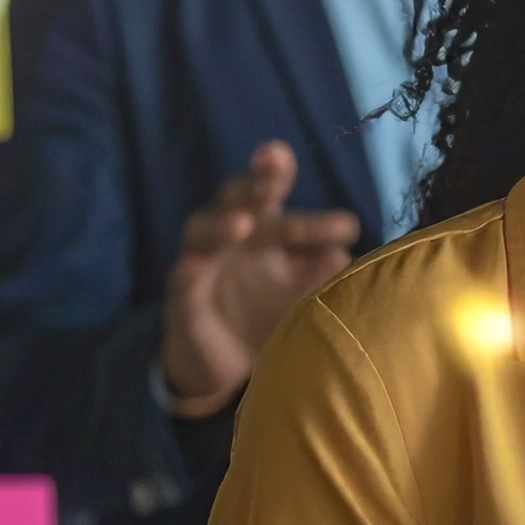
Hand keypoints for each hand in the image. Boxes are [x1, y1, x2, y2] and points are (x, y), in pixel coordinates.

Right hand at [159, 141, 360, 418]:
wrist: (230, 363)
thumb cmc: (274, 311)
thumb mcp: (305, 290)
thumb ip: (321, 270)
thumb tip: (341, 254)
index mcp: (267, 225)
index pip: (273, 190)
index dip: (276, 170)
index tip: (287, 161)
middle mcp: (234, 234)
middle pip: (240, 197)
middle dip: (256, 179)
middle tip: (274, 163)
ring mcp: (204, 260)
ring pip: (204, 230)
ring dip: (221, 224)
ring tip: (241, 225)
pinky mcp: (184, 294)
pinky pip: (183, 275)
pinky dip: (191, 268)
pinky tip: (196, 265)